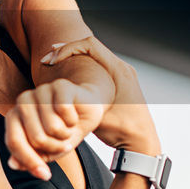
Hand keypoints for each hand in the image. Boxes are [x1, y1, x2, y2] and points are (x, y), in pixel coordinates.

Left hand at [4, 79, 106, 179]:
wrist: (87, 109)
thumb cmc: (63, 130)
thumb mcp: (48, 150)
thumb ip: (29, 158)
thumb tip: (13, 165)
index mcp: (14, 117)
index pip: (14, 143)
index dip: (30, 162)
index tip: (46, 175)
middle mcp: (23, 101)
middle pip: (35, 138)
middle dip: (54, 147)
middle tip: (63, 143)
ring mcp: (40, 90)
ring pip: (52, 127)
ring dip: (65, 134)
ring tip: (68, 128)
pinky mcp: (58, 85)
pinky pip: (65, 112)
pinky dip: (73, 121)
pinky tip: (73, 116)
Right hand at [40, 35, 158, 153]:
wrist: (142, 143)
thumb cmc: (123, 130)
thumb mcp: (98, 116)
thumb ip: (80, 103)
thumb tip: (56, 94)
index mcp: (119, 71)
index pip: (90, 45)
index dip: (67, 49)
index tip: (52, 61)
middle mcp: (123, 69)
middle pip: (91, 47)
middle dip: (67, 50)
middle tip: (47, 58)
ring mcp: (123, 75)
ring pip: (94, 56)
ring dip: (74, 58)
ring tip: (54, 63)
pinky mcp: (121, 83)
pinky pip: (99, 66)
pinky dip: (83, 67)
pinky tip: (70, 76)